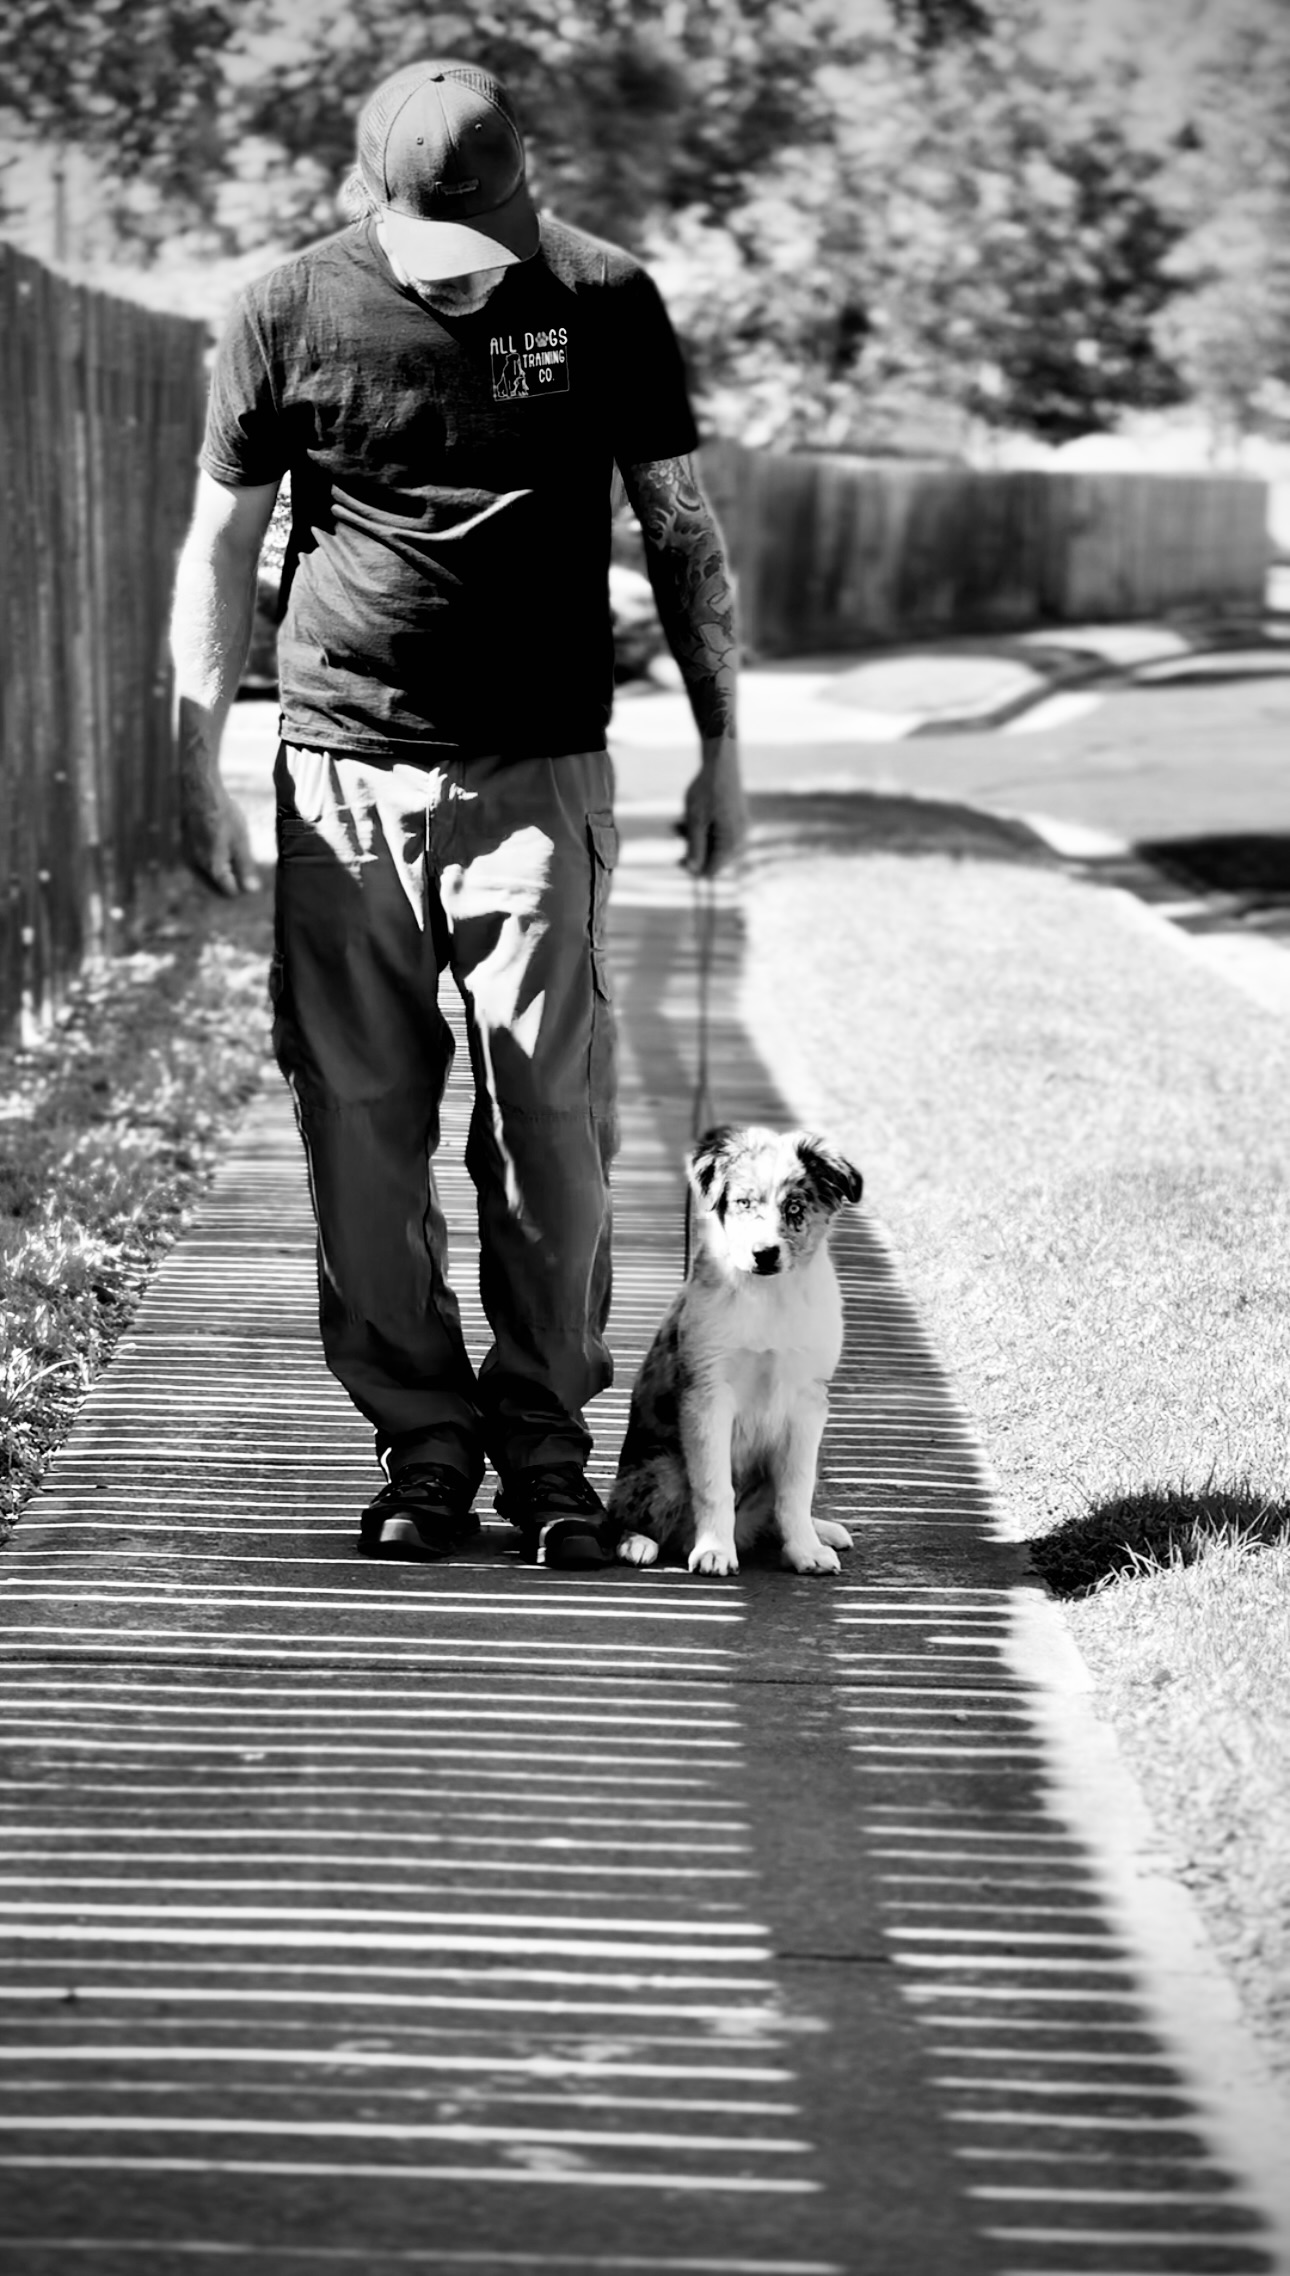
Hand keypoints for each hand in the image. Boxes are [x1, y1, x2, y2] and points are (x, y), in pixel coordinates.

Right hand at [179, 770, 259, 896]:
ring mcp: (188, 858)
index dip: (244, 887)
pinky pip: (200, 865)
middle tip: (246, 866)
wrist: (200, 792)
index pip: (230, 893)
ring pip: (208, 877)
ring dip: (223, 872)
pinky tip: (222, 846)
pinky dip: (213, 862)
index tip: (254, 876)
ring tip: (234, 853)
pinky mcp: (185, 848)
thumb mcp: (241, 842)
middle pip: (217, 888)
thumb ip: (246, 868)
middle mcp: (196, 867)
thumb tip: (252, 891)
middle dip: (233, 882)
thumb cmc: (223, 815)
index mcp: (212, 868)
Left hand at [681, 736, 747, 877]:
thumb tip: (693, 871)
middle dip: (693, 849)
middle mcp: (741, 838)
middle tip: (677, 832)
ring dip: (695, 837)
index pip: (712, 870)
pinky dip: (703, 829)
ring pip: (714, 845)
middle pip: (713, 858)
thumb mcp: (695, 821)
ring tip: (679, 822)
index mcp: (732, 842)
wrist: (721, 763)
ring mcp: (740, 829)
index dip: (693, 868)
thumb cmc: (707, 791)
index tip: (676, 858)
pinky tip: (690, 816)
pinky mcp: (737, 820)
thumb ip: (694, 848)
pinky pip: (718, 834)